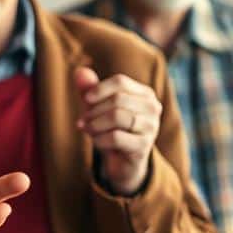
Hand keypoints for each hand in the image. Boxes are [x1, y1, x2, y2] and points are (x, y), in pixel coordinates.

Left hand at [74, 67, 159, 194]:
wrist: (122, 161)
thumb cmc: (110, 128)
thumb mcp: (97, 108)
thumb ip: (89, 89)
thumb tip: (80, 71)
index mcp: (144, 93)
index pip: (121, 81)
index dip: (99, 89)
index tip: (86, 99)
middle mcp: (152, 108)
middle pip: (117, 99)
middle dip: (94, 110)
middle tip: (83, 120)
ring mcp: (151, 127)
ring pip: (117, 117)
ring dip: (95, 124)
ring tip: (88, 130)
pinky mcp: (144, 146)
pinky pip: (115, 137)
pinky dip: (99, 139)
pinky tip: (97, 142)